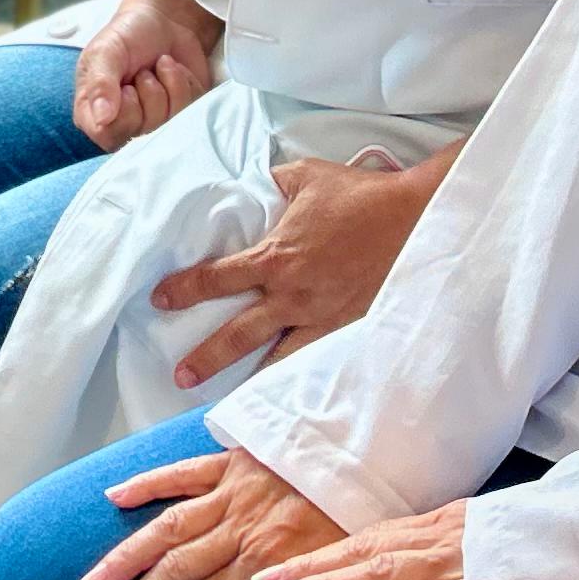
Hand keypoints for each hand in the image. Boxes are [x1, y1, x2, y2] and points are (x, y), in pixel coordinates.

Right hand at [70, 0, 218, 152]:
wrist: (165, 19)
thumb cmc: (128, 34)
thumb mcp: (106, 50)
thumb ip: (100, 83)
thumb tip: (102, 119)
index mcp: (94, 110)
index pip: (106, 135)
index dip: (122, 114)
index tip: (126, 87)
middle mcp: (123, 121)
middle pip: (141, 130)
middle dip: (148, 94)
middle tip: (142, 72)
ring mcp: (155, 120)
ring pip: (169, 122)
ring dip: (168, 85)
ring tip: (158, 66)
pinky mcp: (182, 114)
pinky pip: (191, 111)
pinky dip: (185, 83)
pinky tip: (174, 70)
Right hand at [79, 446, 348, 579]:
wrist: (372, 447)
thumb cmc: (365, 514)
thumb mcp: (345, 571)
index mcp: (272, 560)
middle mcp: (243, 530)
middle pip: (177, 572)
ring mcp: (232, 494)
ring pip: (168, 529)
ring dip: (128, 556)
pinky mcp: (232, 463)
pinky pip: (182, 473)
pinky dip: (147, 484)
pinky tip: (115, 498)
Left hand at [148, 149, 454, 391]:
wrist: (417, 220)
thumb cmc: (360, 196)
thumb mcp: (306, 176)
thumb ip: (274, 183)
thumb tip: (256, 182)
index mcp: (276, 259)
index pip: (217, 279)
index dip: (185, 290)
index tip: (162, 299)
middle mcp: (294, 297)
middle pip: (238, 335)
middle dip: (206, 358)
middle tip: (181, 376)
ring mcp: (324, 320)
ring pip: (280, 359)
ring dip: (254, 381)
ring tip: (235, 403)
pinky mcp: (352, 331)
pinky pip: (322, 361)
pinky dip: (305, 379)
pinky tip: (294, 397)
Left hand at [258, 499, 477, 579]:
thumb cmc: (535, 540)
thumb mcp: (481, 538)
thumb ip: (444, 552)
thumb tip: (411, 572)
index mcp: (433, 531)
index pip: (365, 543)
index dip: (320, 557)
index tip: (276, 571)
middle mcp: (432, 543)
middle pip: (358, 554)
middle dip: (306, 569)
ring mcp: (450, 567)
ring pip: (376, 575)